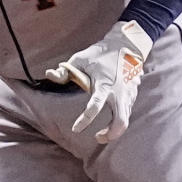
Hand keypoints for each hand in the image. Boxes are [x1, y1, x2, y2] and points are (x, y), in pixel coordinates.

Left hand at [44, 20, 152, 142]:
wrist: (127, 44)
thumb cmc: (101, 52)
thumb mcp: (80, 59)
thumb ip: (64, 70)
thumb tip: (49, 74)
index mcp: (104, 85)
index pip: (95, 107)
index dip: (84, 120)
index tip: (75, 129)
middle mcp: (119, 93)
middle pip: (120, 123)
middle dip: (110, 134)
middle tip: (98, 137)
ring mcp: (128, 95)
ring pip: (125, 120)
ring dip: (114, 130)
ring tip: (102, 133)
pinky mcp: (133, 95)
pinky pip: (127, 113)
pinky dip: (119, 120)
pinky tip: (111, 119)